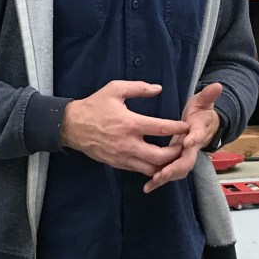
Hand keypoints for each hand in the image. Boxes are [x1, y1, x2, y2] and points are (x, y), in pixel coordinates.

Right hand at [60, 80, 188, 176]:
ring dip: (165, 163)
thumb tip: (158, 88)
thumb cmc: (95, 105)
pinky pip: (139, 170)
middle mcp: (128, 143)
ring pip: (151, 168)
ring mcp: (122, 156)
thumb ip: (138, 88)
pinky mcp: (117, 164)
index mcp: (130, 123)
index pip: (160, 128)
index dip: (177, 128)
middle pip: (160, 155)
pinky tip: (158, 161)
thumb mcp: (115, 89)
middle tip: (183, 145)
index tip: (187, 126)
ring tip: (174, 155)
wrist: (72, 126)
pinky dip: (151, 168)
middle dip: (175, 152)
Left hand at [143, 82, 222, 193]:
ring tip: (152, 182)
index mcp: (198, 131)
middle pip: (187, 161)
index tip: (187, 141)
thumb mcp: (204, 101)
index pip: (198, 136)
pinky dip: (160, 180)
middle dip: (175, 168)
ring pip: (178, 170)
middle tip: (162, 174)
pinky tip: (148, 187)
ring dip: (166, 177)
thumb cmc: (201, 112)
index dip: (194, 139)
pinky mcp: (176, 160)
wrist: (205, 124)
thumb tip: (217, 85)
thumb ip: (208, 95)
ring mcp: (184, 155)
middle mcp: (192, 147)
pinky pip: (169, 172)